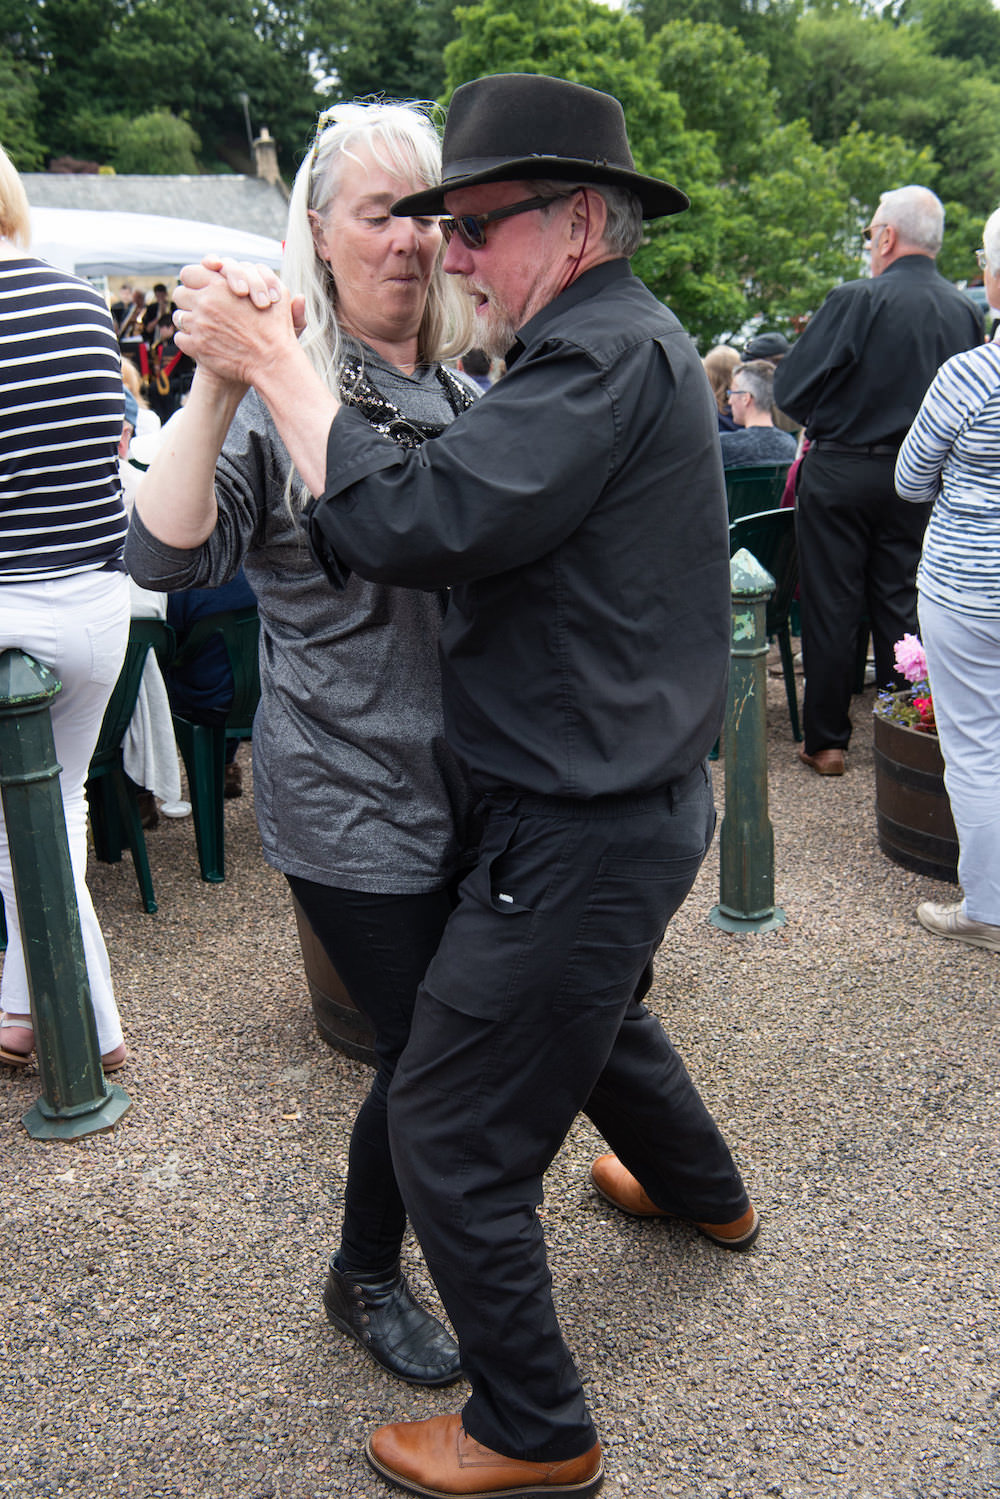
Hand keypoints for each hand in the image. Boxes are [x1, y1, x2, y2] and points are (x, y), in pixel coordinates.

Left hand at [173, 262, 298, 386]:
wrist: (272, 361)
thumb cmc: (276, 327)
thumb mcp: (276, 292)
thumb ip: (260, 275)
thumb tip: (246, 268)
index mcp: (219, 285)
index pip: (188, 273)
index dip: (194, 280)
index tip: (201, 288)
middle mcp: (205, 302)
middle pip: (179, 294)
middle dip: (188, 300)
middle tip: (199, 307)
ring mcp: (199, 325)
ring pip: (179, 317)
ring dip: (189, 321)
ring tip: (203, 326)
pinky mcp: (197, 347)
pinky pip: (180, 338)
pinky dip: (189, 340)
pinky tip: (202, 342)